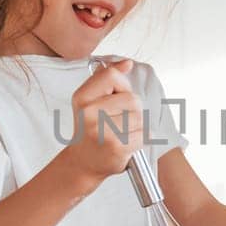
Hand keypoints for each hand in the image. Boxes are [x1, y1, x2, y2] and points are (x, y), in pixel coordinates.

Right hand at [61, 60, 143, 182]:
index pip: (112, 75)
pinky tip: (126, 143)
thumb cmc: (90, 129)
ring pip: (139, 117)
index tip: (116, 96)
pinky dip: (140, 139)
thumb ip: (107, 78)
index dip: (122, 85)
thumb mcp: (90, 99)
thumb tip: (127, 63)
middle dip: (132, 109)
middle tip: (118, 120)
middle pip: (132, 98)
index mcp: (82, 97)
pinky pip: (144, 134)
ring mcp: (103, 131)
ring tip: (121, 132)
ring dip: (136, 125)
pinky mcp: (117, 147)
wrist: (84, 162)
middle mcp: (89, 113)